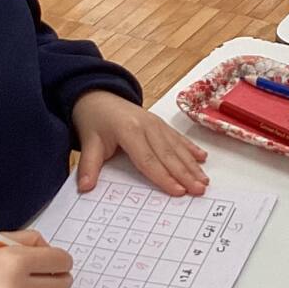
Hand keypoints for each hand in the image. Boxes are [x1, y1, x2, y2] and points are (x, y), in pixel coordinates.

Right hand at [0, 229, 71, 287]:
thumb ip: (29, 240)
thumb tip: (49, 249)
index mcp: (17, 261)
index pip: (60, 261)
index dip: (62, 257)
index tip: (57, 257)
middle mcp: (18, 287)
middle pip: (61, 285)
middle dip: (61, 275)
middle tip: (54, 270)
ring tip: (40, 281)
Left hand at [72, 90, 208, 195]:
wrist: (97, 96)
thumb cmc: (94, 121)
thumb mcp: (88, 142)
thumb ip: (89, 166)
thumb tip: (84, 188)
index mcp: (129, 131)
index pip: (148, 160)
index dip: (164, 177)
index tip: (178, 191)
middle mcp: (147, 126)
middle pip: (168, 155)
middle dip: (185, 174)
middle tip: (199, 191)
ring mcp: (156, 124)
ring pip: (177, 148)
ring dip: (192, 165)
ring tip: (204, 181)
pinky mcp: (160, 123)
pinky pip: (178, 138)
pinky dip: (191, 149)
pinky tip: (202, 158)